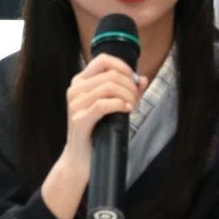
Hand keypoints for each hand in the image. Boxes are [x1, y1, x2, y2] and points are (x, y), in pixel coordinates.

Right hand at [62, 54, 145, 171]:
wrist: (80, 158)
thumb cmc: (96, 131)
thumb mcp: (111, 107)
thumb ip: (126, 91)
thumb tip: (143, 79)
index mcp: (80, 82)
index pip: (102, 60)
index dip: (123, 66)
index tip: (134, 80)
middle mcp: (75, 89)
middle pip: (110, 75)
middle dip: (130, 86)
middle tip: (136, 100)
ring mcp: (75, 104)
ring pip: (109, 87)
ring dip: (128, 96)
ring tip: (133, 107)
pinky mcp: (79, 119)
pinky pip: (103, 104)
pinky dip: (120, 105)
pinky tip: (127, 110)